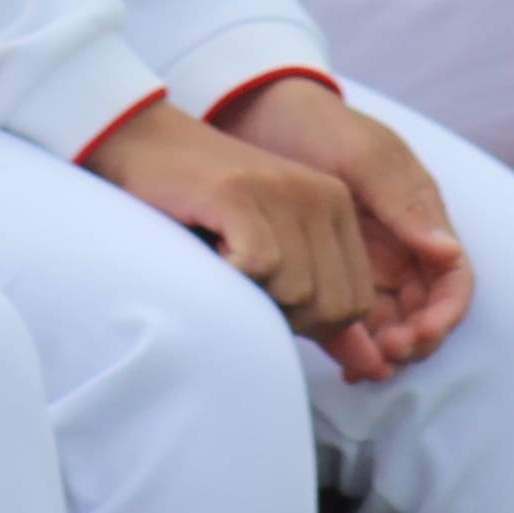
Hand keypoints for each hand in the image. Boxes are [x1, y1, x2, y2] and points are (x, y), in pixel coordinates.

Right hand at [82, 100, 380, 352]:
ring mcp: (285, 190)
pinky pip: (260, 266)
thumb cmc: (201, 211)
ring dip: (252, 294)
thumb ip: (321, 310)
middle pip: (332, 306)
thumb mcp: (274, 258)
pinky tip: (210, 251)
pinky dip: (230, 275)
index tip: (264, 293)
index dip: (310, 324)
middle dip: (284, 316)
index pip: (357, 305)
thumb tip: (371, 367)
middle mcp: (322, 195)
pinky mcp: (241, 191)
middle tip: (241, 280)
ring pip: (297, 291)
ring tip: (223, 259)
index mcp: (337, 209)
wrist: (142, 145)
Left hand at [210, 78, 473, 379]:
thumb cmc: (314, 126)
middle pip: (425, 311)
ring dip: (384, 350)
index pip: (452, 280)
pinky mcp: (328, 272)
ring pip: (391, 323)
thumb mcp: (361, 156)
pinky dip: (352, 343)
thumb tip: (448, 251)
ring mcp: (365, 261)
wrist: (253, 114)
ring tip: (359, 366)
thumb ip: (402, 202)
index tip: (414, 334)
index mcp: (420, 216)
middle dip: (413, 341)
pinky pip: (351, 319)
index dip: (443, 315)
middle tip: (382, 356)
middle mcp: (400, 246)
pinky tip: (339, 361)